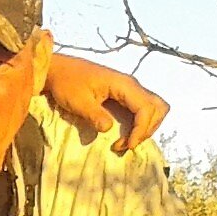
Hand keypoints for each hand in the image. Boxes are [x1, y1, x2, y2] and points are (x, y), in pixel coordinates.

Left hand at [44, 52, 167, 153]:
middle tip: (128, 144)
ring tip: (127, 141)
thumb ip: (94, 115)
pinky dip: (140, 123)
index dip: (141, 129)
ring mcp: (129, 89)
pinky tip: (125, 134)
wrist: (58, 70)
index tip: (128, 145)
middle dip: (147, 129)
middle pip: (157, 108)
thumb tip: (109, 129)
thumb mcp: (78, 101)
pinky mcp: (124, 94)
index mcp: (123, 84)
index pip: (146, 108)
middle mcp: (131, 85)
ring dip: (146, 127)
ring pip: (153, 108)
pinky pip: (142, 109)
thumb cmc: (66, 83)